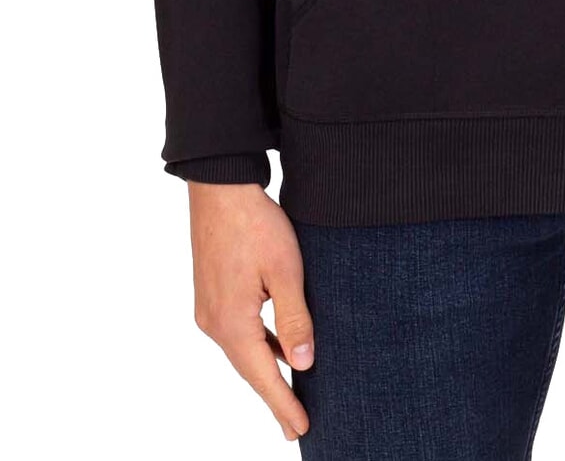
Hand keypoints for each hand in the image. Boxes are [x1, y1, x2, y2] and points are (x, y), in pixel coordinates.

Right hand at [187, 182, 313, 441]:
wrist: (221, 188)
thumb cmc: (256, 225)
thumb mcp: (286, 270)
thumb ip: (294, 318)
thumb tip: (302, 364)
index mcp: (231, 322)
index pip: (262, 376)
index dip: (282, 404)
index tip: (301, 430)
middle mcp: (213, 323)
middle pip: (249, 369)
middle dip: (274, 395)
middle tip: (296, 424)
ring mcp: (208, 309)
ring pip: (242, 350)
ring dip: (265, 370)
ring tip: (288, 394)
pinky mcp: (211, 294)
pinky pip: (237, 331)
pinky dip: (257, 346)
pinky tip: (275, 348)